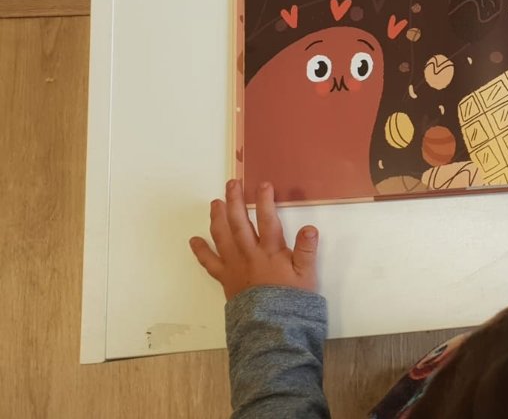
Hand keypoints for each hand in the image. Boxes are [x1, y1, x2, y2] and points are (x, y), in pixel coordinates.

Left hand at [189, 180, 319, 299]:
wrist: (271, 327)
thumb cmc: (292, 301)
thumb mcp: (307, 275)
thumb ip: (307, 250)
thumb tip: (310, 228)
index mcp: (271, 251)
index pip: (267, 219)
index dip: (265, 200)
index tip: (263, 185)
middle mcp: (249, 254)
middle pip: (239, 222)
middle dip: (235, 200)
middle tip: (231, 184)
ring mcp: (234, 265)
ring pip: (222, 236)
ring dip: (217, 217)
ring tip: (215, 202)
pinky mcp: (225, 278)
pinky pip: (209, 263)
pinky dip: (201, 250)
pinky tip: (194, 240)